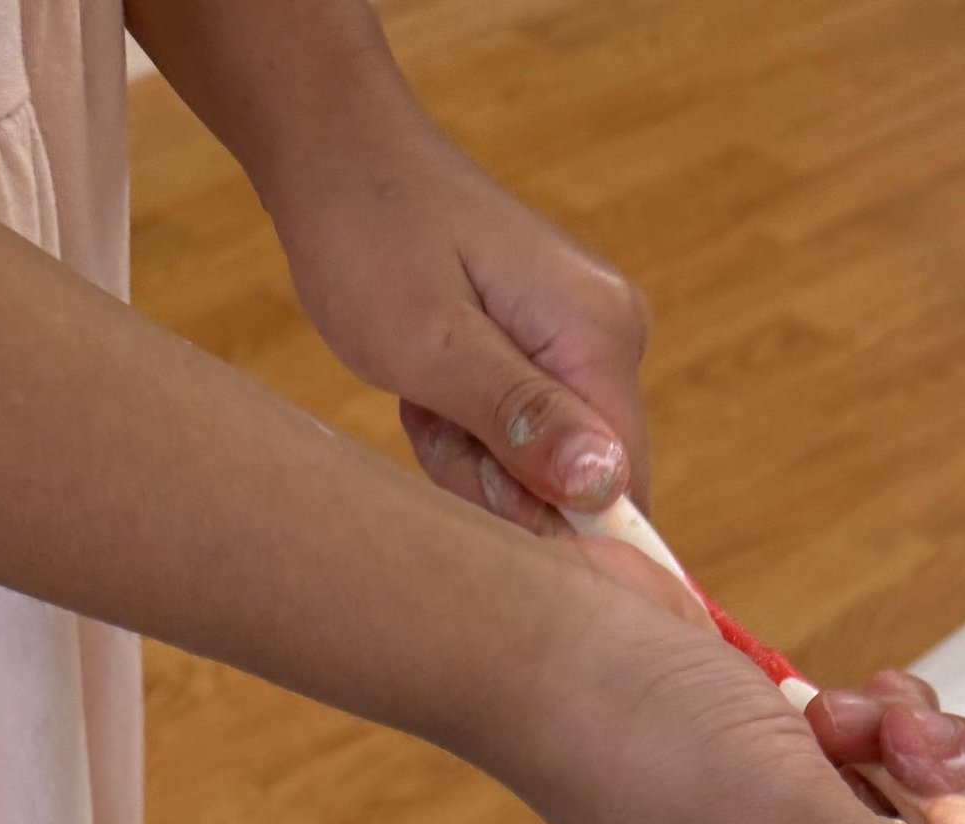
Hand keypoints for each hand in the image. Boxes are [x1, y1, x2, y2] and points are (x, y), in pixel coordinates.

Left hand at [267, 114, 648, 530]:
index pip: (624, 485)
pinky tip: (432, 385)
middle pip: (581, 485)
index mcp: (600, 335)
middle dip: (497, 481)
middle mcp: (612, 337)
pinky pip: (521, 436)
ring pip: (542, 468)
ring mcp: (583, 341)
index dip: (556, 524)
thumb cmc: (371, 241)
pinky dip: (467, 430)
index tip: (477, 487)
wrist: (339, 158)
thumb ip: (521, 421)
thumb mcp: (434, 347)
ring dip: (471, 455)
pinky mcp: (549, 347)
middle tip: (432, 416)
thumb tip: (605, 485)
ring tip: (425, 392)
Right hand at [501, 556, 964, 823]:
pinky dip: (880, 715)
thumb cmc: (621, 726)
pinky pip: (876, 752)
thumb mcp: (768, 809)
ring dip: (911, 746)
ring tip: (861, 709)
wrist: (543, 628)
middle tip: (931, 750)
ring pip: (906, 805)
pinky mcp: (777, 761)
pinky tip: (837, 695)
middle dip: (940, 805)